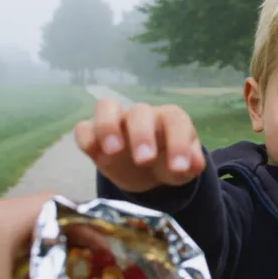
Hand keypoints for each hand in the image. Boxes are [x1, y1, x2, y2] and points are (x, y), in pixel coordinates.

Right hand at [74, 99, 206, 192]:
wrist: (148, 172)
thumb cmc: (168, 163)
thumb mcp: (184, 168)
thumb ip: (191, 164)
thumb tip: (194, 164)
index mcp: (169, 119)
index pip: (175, 120)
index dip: (178, 142)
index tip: (178, 168)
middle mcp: (142, 115)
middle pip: (139, 111)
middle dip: (142, 134)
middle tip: (144, 160)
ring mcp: (116, 122)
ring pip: (106, 106)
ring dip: (108, 126)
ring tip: (113, 151)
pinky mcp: (94, 135)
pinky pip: (83, 127)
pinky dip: (85, 136)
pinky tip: (93, 153)